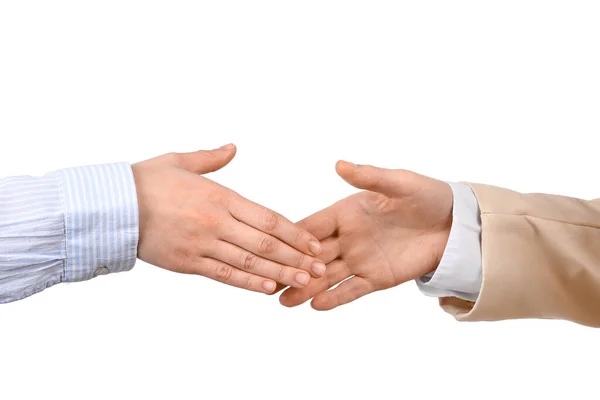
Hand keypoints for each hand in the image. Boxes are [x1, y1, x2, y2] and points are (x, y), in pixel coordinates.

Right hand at [132, 144, 325, 293]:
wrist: (110, 206)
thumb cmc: (145, 182)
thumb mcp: (180, 161)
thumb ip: (211, 158)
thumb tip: (232, 148)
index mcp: (220, 196)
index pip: (267, 218)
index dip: (295, 232)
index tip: (314, 243)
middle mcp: (216, 222)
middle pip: (266, 243)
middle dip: (297, 257)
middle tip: (321, 268)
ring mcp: (203, 244)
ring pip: (250, 262)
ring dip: (281, 273)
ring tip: (305, 282)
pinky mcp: (188, 263)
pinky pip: (224, 275)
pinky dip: (249, 283)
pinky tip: (269, 289)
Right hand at [279, 161, 452, 309]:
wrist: (453, 225)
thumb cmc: (427, 197)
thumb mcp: (400, 183)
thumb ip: (370, 177)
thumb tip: (340, 164)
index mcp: (347, 212)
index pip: (314, 226)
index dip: (295, 237)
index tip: (272, 246)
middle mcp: (348, 237)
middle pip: (312, 255)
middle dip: (291, 267)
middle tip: (269, 281)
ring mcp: (360, 259)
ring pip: (327, 276)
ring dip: (306, 287)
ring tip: (283, 300)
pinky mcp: (376, 278)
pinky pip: (351, 289)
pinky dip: (335, 298)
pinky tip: (316, 305)